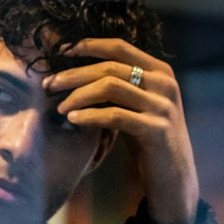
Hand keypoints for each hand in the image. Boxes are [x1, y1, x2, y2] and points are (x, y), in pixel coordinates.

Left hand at [43, 38, 199, 223]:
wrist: (173, 177)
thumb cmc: (148, 140)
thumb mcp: (136, 106)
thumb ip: (119, 87)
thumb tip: (77, 72)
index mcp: (160, 71)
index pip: (120, 47)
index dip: (89, 46)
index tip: (63, 51)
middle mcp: (164, 83)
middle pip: (110, 68)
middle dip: (74, 74)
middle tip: (50, 84)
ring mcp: (162, 105)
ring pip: (110, 87)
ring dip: (78, 95)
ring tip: (60, 106)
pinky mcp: (155, 129)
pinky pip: (114, 115)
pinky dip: (89, 115)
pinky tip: (73, 120)